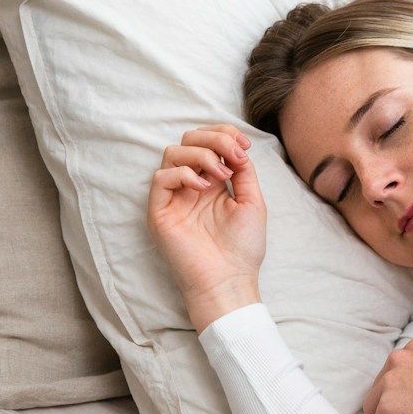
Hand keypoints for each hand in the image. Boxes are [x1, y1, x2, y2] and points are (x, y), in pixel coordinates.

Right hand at [146, 124, 265, 329]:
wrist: (229, 280)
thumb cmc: (243, 248)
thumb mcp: (252, 202)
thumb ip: (244, 171)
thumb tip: (236, 147)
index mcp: (213, 182)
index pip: (208, 142)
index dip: (224, 134)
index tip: (244, 144)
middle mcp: (191, 185)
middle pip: (188, 140)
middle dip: (213, 138)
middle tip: (233, 154)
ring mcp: (174, 197)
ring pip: (172, 153)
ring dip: (201, 154)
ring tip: (221, 175)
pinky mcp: (160, 212)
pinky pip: (161, 178)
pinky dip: (182, 174)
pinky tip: (202, 187)